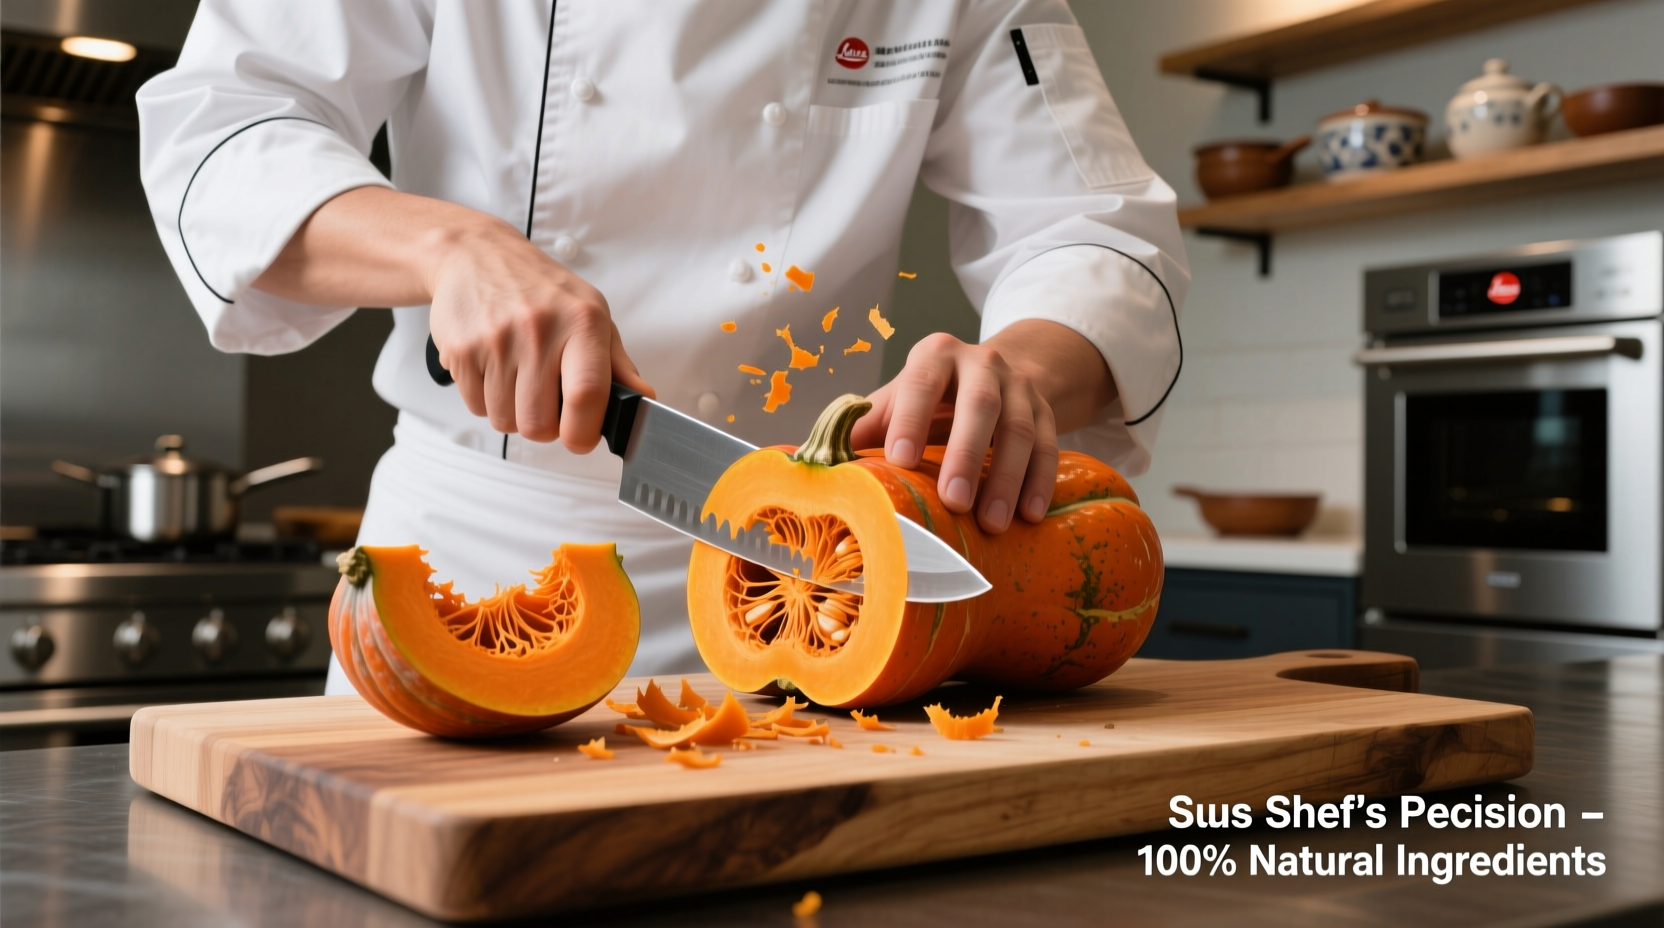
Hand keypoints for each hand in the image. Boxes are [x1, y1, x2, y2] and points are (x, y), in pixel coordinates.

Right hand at [425, 220, 652, 449]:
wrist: (476, 255)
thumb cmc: (541, 290)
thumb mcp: (591, 314)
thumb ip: (618, 365)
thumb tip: (643, 401)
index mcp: (581, 322)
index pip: (587, 394)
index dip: (583, 432)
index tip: (580, 438)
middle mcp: (538, 329)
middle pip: (539, 423)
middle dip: (544, 426)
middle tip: (546, 401)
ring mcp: (495, 341)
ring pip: (506, 421)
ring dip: (514, 412)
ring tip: (518, 378)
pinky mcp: (461, 351)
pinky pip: (476, 408)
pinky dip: (486, 400)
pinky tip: (494, 369)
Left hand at [848, 322, 1112, 532]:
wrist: (998, 375)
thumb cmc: (932, 399)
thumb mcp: (896, 401)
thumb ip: (861, 429)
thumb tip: (812, 472)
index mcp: (935, 357)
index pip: (921, 383)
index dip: (911, 419)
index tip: (901, 460)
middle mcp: (982, 364)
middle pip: (979, 405)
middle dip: (966, 454)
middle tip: (954, 502)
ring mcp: (1020, 387)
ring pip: (1020, 429)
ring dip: (1006, 478)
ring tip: (992, 523)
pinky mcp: (1047, 412)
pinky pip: (1050, 446)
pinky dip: (1040, 482)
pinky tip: (1030, 515)